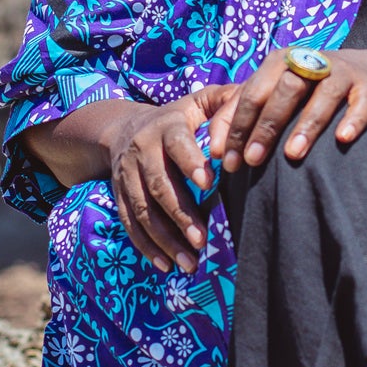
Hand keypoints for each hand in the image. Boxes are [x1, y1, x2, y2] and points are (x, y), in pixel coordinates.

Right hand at [103, 85, 229, 274]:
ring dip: (164, 239)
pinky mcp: (119, 194)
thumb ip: (226, 102)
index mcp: (166, 126)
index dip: (190, 162)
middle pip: (158, 185)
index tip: (209, 183)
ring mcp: (127, 174)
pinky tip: (165, 265)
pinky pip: (129, 223)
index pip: (176, 144)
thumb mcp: (199, 100)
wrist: (122, 126)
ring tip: (189, 263)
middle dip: (180, 214)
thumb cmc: (178, 116)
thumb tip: (248, 118)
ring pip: (141, 210)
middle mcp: (142, 150)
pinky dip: (146, 246)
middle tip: (202, 240)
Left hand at [210, 48, 366, 173]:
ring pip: (322, 95)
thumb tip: (216, 153)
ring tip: (292, 155)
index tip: (226, 159)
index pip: (251, 93)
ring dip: (306, 124)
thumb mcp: (273, 94)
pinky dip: (352, 120)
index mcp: (278, 63)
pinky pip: (361, 103)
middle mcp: (308, 62)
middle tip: (252, 160)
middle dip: (265, 127)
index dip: (235, 126)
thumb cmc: (305, 91)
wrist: (362, 72)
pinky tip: (343, 139)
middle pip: (284, 91)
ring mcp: (340, 73)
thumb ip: (242, 117)